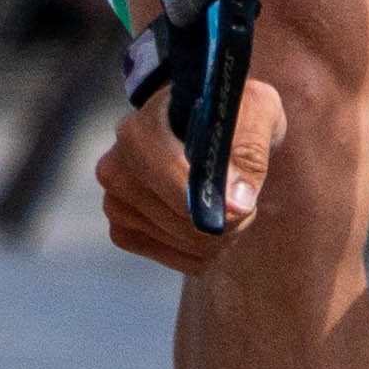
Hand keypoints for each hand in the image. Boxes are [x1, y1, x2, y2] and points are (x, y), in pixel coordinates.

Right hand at [98, 67, 277, 272]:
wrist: (202, 122)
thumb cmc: (229, 112)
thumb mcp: (254, 111)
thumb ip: (250, 150)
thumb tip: (237, 203)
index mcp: (138, 134)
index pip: (176, 188)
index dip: (220, 206)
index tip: (247, 206)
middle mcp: (115, 169)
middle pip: (183, 223)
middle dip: (227, 221)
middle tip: (243, 200)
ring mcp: (114, 202)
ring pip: (183, 242)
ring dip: (218, 236)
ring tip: (227, 206)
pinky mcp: (122, 228)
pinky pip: (175, 257)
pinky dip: (201, 250)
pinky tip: (210, 226)